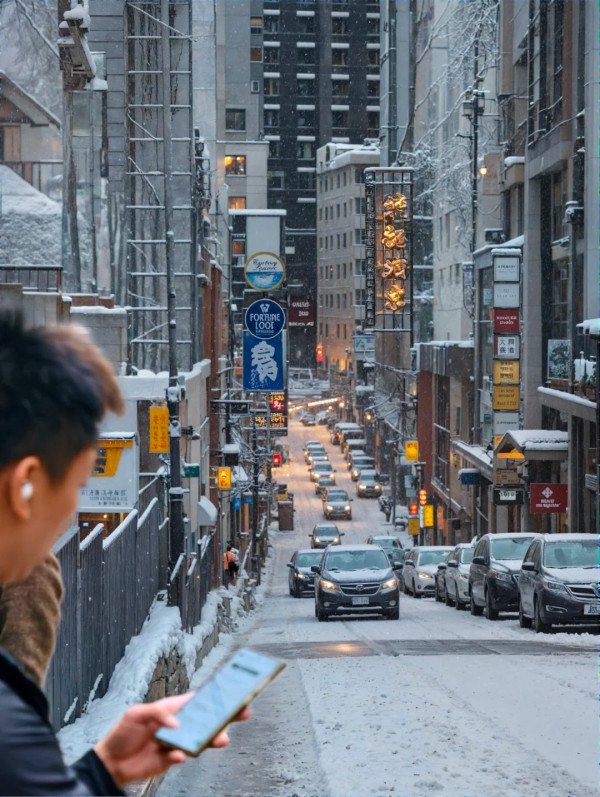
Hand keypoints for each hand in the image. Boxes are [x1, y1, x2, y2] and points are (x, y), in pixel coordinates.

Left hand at [94, 694, 250, 787]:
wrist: (111, 762)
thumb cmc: (122, 732)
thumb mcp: (136, 713)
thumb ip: (157, 713)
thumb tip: (176, 722)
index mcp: (172, 708)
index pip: (197, 699)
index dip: (214, 694)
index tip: (232, 690)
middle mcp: (178, 724)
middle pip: (206, 718)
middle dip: (225, 715)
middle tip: (242, 712)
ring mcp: (177, 741)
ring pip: (201, 738)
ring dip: (212, 738)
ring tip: (221, 739)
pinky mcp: (172, 759)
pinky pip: (183, 756)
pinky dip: (183, 756)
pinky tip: (178, 755)